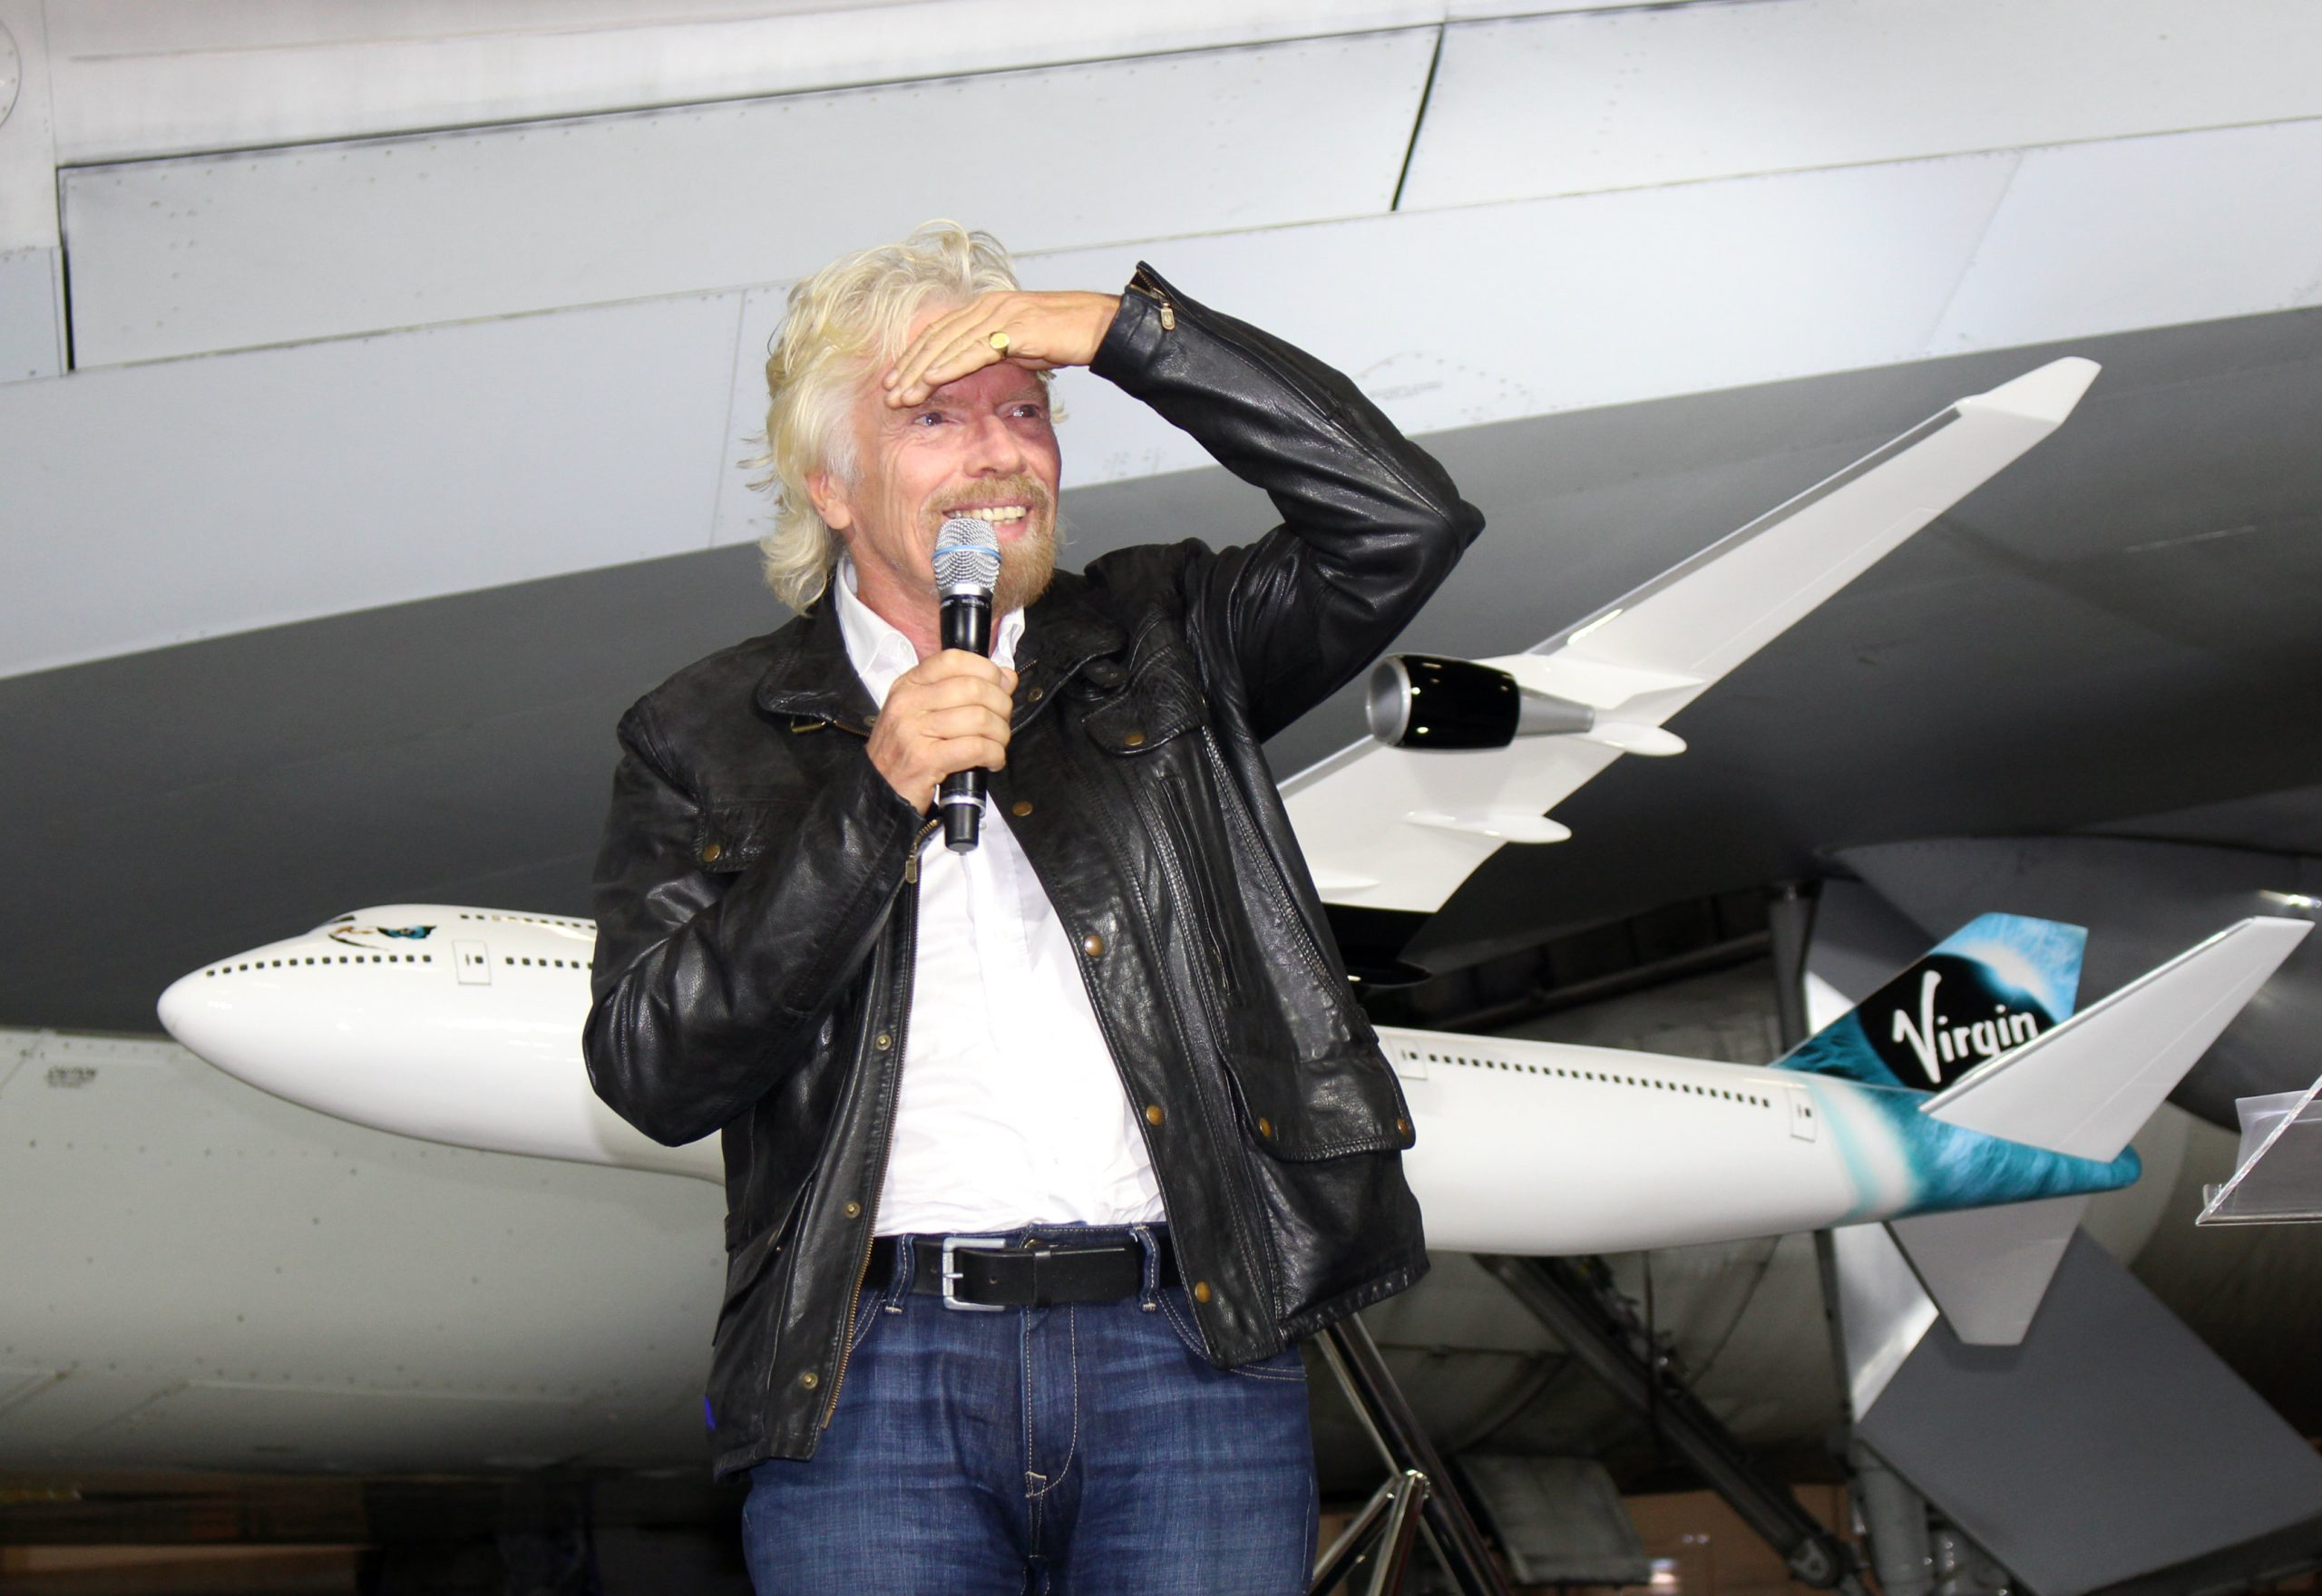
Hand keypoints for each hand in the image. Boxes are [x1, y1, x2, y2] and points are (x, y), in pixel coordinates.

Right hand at [866, 650, 1018, 812]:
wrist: (878, 792)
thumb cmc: (906, 752)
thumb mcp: (922, 713)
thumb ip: (961, 691)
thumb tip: (1007, 676)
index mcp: (908, 685)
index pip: (954, 660)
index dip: (987, 670)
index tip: (1001, 687)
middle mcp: (908, 703)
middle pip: (973, 688)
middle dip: (1001, 706)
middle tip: (1001, 723)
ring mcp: (913, 730)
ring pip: (980, 718)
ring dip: (1000, 734)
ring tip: (997, 745)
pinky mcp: (924, 759)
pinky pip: (976, 748)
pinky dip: (994, 755)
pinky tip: (992, 761)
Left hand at [883, 291, 1120, 406]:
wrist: (1101, 328)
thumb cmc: (1065, 338)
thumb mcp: (1022, 348)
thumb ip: (994, 354)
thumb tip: (973, 369)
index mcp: (986, 308)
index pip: (940, 333)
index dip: (914, 357)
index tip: (895, 380)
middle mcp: (988, 307)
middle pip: (937, 338)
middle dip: (909, 367)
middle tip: (888, 392)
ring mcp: (1001, 315)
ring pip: (949, 344)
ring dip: (922, 371)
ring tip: (903, 394)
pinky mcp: (1015, 329)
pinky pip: (975, 350)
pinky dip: (950, 366)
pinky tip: (931, 380)